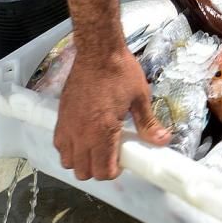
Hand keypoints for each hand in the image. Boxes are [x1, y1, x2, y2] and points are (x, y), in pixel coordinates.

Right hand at [54, 47, 170, 179]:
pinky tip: (83, 136)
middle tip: (111, 154)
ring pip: (68, 161)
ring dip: (81, 160)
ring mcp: (68, 125)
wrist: (98, 51)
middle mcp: (81, 133)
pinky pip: (59, 144)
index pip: (103, 171)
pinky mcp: (60, 115)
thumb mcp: (140, 97)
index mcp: (102, 131)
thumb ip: (148, 124)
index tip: (123, 160)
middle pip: (83, 171)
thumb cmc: (121, 71)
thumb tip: (162, 141)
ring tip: (96, 147)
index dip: (114, 171)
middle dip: (98, 169)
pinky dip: (69, 147)